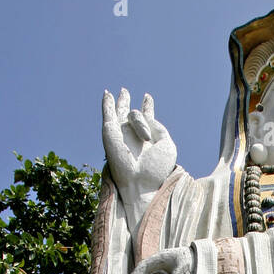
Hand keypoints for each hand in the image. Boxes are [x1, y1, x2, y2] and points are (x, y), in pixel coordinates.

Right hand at [102, 89, 176, 204]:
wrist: (141, 182)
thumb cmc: (156, 169)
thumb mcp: (166, 145)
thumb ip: (159, 127)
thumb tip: (146, 116)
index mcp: (149, 139)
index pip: (147, 119)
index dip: (147, 107)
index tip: (147, 97)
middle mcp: (134, 136)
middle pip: (134, 114)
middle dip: (132, 104)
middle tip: (127, 91)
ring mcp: (122, 133)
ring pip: (125, 111)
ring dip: (124, 100)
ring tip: (125, 90)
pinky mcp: (110, 133)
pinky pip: (108, 114)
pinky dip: (107, 103)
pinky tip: (107, 93)